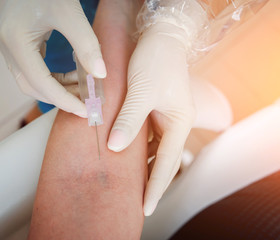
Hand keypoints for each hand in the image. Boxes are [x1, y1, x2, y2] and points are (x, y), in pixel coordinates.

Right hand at [0, 0, 106, 116]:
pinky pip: (32, 70)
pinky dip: (52, 78)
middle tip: (85, 103)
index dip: (64, 99)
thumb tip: (100, 74)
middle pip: (32, 86)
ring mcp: (8, 46)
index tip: (84, 110)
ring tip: (82, 89)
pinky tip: (71, 76)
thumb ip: (86, 44)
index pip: (40, 81)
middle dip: (60, 97)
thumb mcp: (70, 13)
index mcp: (15, 40)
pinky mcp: (15, 44)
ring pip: (31, 81)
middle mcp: (6, 46)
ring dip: (57, 89)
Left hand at [107, 22, 194, 215]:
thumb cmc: (155, 60)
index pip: (167, 163)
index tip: (146, 208)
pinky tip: (124, 155)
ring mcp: (165, 118)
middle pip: (164, 161)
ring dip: (143, 167)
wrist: (160, 37)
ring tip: (130, 185)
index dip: (156, 187)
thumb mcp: (141, 90)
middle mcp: (174, 123)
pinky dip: (136, 149)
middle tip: (139, 204)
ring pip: (155, 150)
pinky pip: (146, 137)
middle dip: (152, 183)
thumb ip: (129, 119)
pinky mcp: (154, 111)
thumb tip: (114, 148)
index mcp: (179, 122)